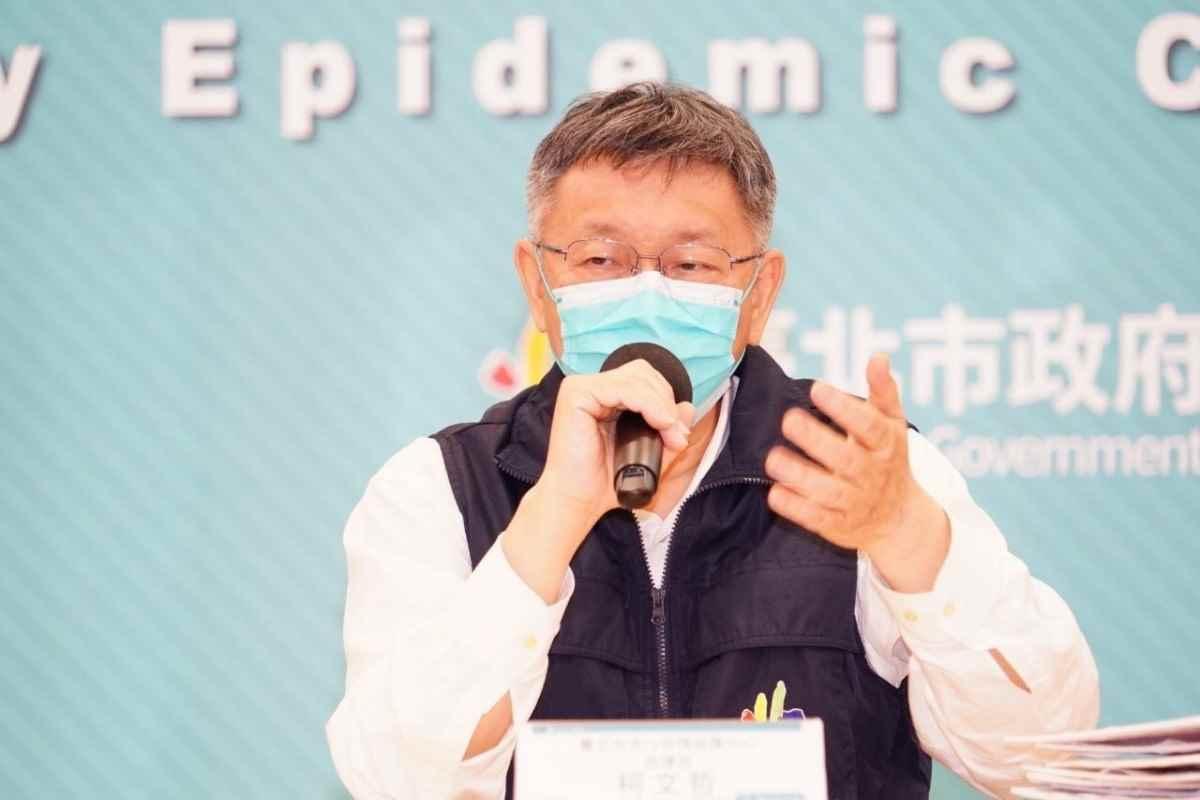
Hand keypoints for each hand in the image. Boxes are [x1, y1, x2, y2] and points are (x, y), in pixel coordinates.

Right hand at [539, 360, 694, 533]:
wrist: (580, 501)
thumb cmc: (606, 480)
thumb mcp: (649, 451)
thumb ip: (668, 428)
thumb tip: (687, 407)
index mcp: (605, 395)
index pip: (643, 378)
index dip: (667, 400)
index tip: (679, 435)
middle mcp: (591, 387)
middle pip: (642, 372)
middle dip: (666, 401)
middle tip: (675, 436)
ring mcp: (581, 387)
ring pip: (637, 378)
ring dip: (662, 406)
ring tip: (670, 436)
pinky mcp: (576, 394)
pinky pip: (624, 388)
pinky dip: (649, 404)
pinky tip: (660, 423)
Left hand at [764, 354, 948, 589]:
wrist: (897, 519)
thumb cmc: (888, 460)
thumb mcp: (892, 425)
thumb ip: (883, 392)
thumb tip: (879, 357)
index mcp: (886, 446)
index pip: (868, 426)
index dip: (844, 408)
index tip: (818, 388)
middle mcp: (872, 475)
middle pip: (846, 460)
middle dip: (815, 440)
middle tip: (788, 419)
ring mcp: (855, 503)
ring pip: (827, 492)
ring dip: (798, 475)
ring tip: (773, 458)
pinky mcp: (837, 526)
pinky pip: (815, 519)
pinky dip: (795, 508)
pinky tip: (775, 492)